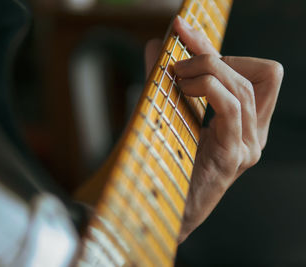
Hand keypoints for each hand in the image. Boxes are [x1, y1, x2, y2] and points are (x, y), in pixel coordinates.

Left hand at [145, 16, 283, 242]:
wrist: (159, 210)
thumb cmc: (165, 162)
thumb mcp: (169, 114)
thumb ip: (164, 81)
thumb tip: (154, 46)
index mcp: (246, 124)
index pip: (261, 74)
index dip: (227, 50)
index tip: (188, 33)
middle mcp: (255, 134)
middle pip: (253, 73)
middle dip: (211, 53)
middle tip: (177, 54)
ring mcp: (248, 146)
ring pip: (242, 87)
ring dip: (206, 68)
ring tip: (176, 74)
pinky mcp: (233, 157)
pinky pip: (232, 108)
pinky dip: (208, 87)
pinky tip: (184, 88)